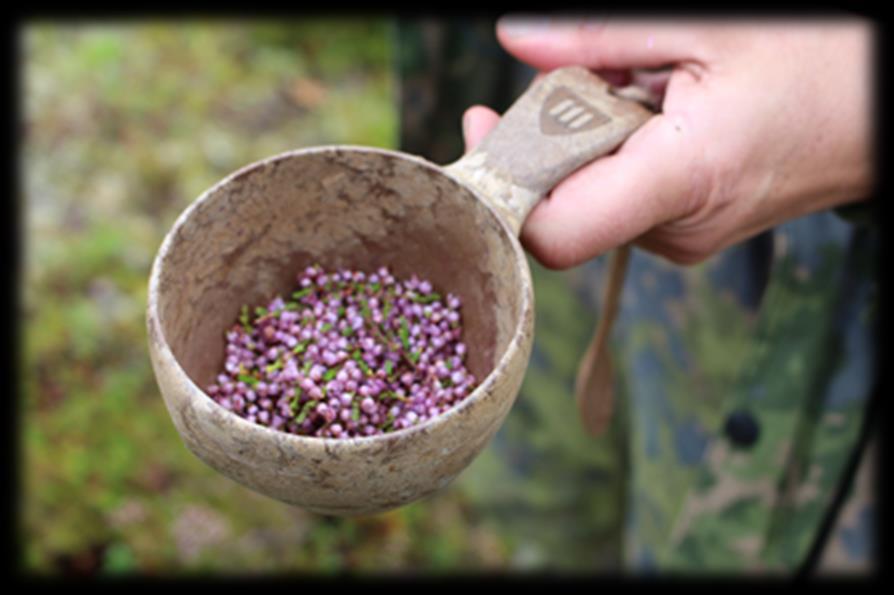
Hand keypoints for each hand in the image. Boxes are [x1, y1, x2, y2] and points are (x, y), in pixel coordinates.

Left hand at [463, 17, 873, 266]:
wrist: (886, 108)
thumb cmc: (821, 61)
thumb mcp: (708, 26)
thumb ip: (599, 36)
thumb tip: (514, 38)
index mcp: (683, 182)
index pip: (554, 232)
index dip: (503, 189)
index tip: (482, 124)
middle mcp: (675, 229)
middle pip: (561, 203)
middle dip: (550, 133)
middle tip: (590, 67)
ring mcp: (681, 236)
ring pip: (589, 194)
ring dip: (589, 134)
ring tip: (646, 82)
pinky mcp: (685, 228)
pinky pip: (619, 193)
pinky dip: (616, 147)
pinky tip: (658, 107)